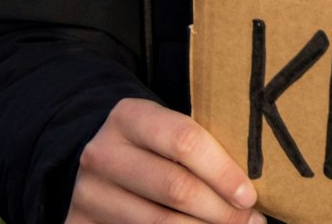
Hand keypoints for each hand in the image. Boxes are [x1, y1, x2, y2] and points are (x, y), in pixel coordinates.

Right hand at [65, 97, 263, 223]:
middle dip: (221, 211)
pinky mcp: (79, 223)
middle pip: (176, 188)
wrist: (91, 154)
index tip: (250, 196)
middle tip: (251, 221)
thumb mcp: (167, 127)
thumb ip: (202, 147)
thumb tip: (252, 189)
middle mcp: (103, 154)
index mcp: (130, 117)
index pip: (185, 142)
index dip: (223, 173)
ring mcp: (88, 192)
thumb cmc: (148, 142)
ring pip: (158, 222)